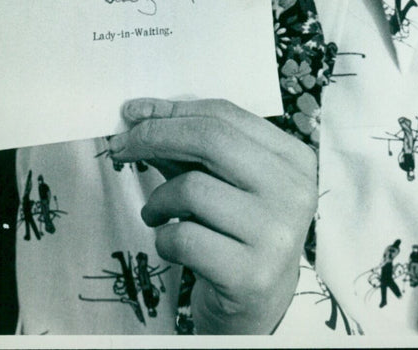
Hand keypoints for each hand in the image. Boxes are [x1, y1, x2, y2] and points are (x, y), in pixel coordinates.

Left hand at [109, 98, 317, 334]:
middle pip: (211, 139)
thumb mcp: (218, 181)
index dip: (172, 111)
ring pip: (192, 187)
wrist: (257, 307)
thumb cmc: (233, 232)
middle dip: (155, 136)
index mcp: (293, 159)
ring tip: (157, 214)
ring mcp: (277, 233)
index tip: (133, 114)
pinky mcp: (252, 274)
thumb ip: (187, 146)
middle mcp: (294, 191)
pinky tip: (171, 244)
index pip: (226, 115)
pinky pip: (183, 237)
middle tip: (122, 147)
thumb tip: (139, 112)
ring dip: (158, 200)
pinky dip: (163, 238)